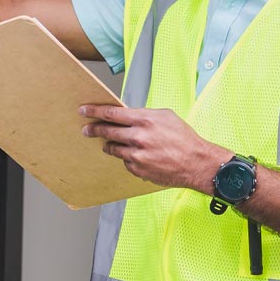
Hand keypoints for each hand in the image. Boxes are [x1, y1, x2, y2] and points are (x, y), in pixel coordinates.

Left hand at [80, 105, 228, 192]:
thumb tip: (127, 115)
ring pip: (113, 148)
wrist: (195, 162)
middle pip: (107, 131)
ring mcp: (137, 155)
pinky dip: (127, 157)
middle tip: (87, 129)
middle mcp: (138, 137)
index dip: (95, 111)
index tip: (84, 111)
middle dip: (94, 129)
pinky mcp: (138, 169)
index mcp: (144, 120)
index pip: (112, 113)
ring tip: (111, 143)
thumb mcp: (165, 116)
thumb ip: (144, 115)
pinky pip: (124, 161)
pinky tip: (137, 155)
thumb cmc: (183, 138)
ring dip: (109, 145)